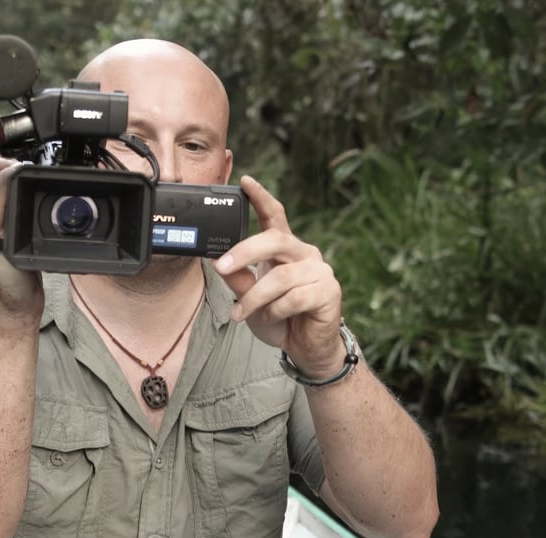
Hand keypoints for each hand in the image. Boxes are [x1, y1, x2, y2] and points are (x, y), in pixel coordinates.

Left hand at [213, 175, 343, 376]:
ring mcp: (319, 270)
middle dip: (244, 252)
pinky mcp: (329, 291)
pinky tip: (272, 318)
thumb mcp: (249, 298)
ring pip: (280, 277)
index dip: (261, 197)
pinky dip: (276, 310)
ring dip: (255, 298)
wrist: (305, 348)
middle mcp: (304, 253)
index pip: (275, 216)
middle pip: (275, 240)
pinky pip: (294, 298)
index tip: (244, 181)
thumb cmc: (279, 318)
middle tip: (221, 267)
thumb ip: (237, 279)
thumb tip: (216, 260)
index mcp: (285, 249)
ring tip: (242, 314)